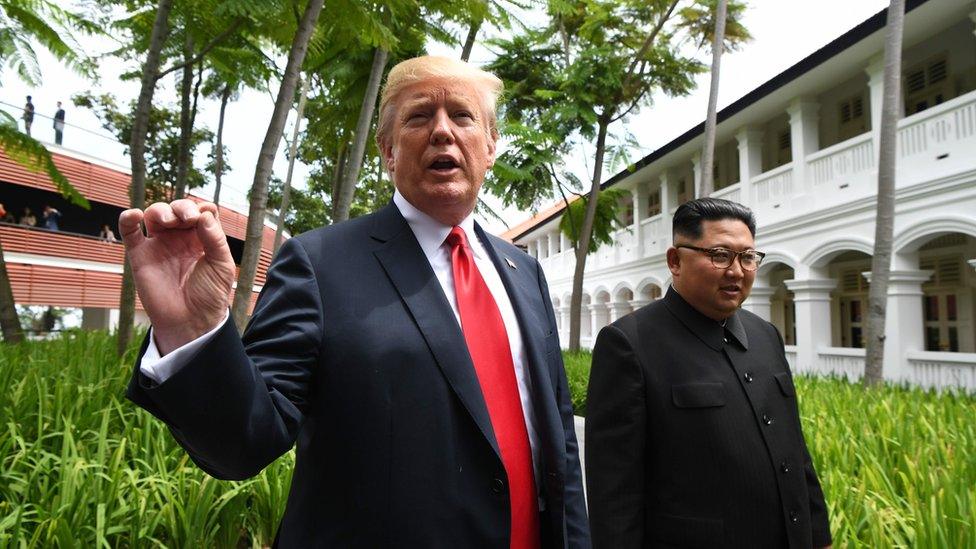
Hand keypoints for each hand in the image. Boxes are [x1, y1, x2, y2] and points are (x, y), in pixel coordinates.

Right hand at [119, 199, 235, 354]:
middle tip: (187, 219)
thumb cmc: (209, 294)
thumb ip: (215, 239)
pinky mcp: (140, 255)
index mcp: (203, 238)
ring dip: (160, 210)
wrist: (190, 321)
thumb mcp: (221, 265)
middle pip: (178, 209)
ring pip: (155, 214)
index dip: (201, 209)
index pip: (201, 211)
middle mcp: (181, 238)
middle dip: (182, 208)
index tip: (202, 219)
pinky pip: (129, 232)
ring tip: (168, 220)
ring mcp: (160, 245)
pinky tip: (133, 215)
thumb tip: (203, 214)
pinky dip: (128, 219)